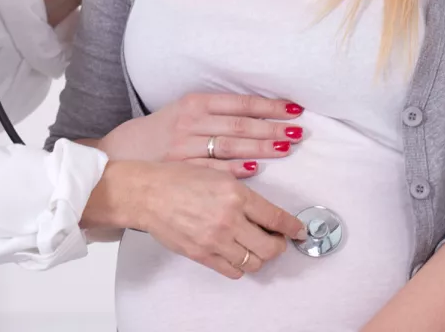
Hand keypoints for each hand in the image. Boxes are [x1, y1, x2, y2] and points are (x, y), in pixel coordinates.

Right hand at [82, 161, 306, 279]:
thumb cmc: (176, 178)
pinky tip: (235, 253)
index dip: (292, 227)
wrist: (146, 193)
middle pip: (270, 247)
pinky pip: (233, 272)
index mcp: (234, 193)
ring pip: (254, 262)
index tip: (298, 231)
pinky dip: (239, 266)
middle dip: (278, 246)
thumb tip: (265, 209)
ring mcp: (215, 240)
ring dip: (259, 257)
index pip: (275, 217)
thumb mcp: (215, 172)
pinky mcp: (202, 255)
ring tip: (254, 246)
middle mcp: (228, 218)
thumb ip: (241, 190)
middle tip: (277, 240)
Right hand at [97, 93, 304, 178]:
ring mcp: (186, 148)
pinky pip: (215, 171)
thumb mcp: (182, 111)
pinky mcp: (183, 171)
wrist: (121, 155)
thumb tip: (257, 114)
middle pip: (239, 125)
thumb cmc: (157, 133)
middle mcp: (190, 123)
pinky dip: (236, 170)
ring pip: (230, 147)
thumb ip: (214, 111)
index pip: (239, 103)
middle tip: (297, 132)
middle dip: (271, 128)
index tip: (293, 109)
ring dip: (261, 148)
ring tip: (285, 147)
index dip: (268, 106)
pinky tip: (255, 170)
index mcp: (193, 103)